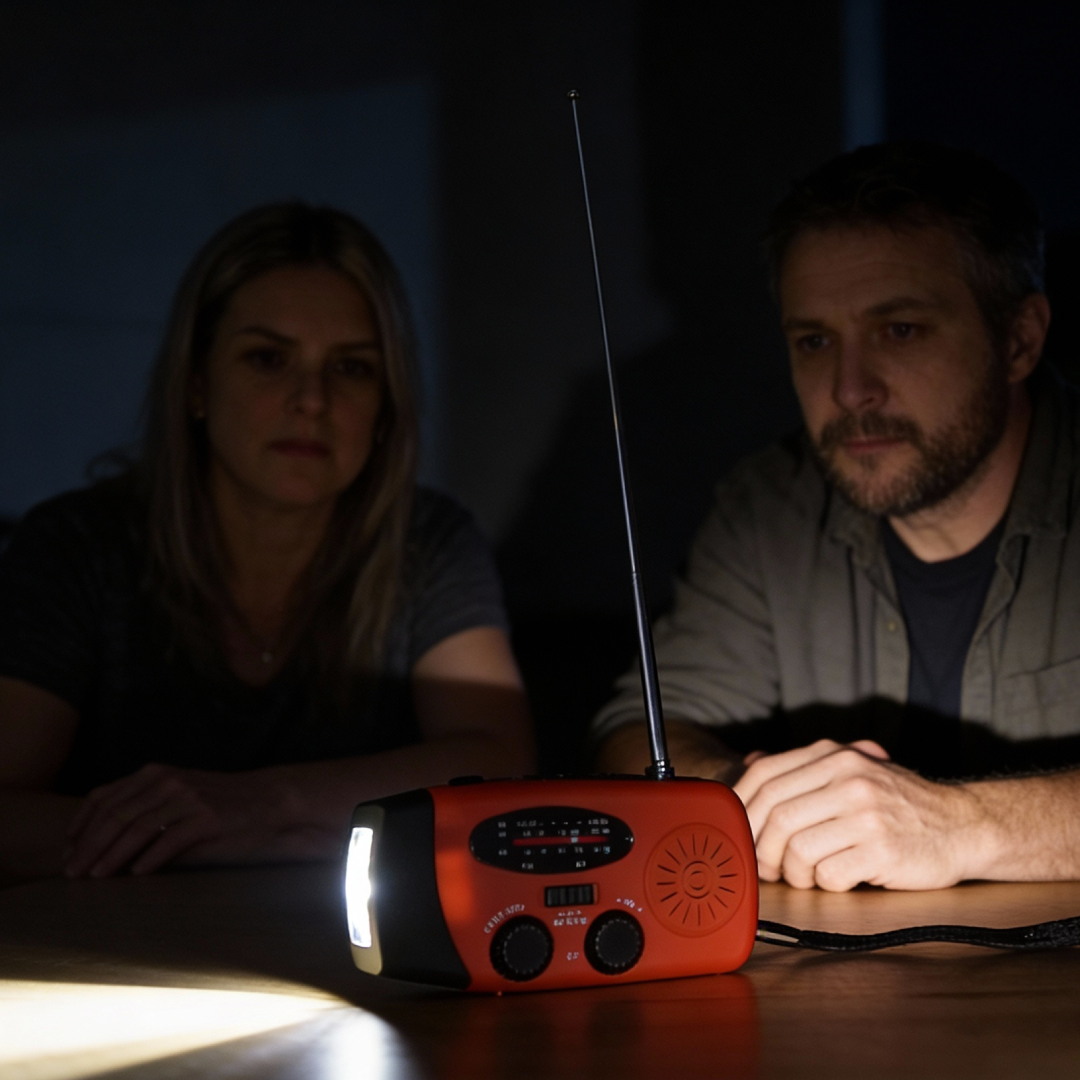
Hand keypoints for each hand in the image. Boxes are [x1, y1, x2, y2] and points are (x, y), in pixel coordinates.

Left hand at [64, 764, 332, 876]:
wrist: (271, 802)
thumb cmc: (221, 807)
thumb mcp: (178, 799)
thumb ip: (146, 810)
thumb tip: (101, 842)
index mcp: (156, 773)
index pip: (104, 797)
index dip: (81, 825)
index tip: (68, 851)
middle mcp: (168, 780)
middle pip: (116, 814)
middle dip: (89, 846)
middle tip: (73, 873)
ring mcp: (189, 796)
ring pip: (137, 827)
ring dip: (112, 856)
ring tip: (96, 878)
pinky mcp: (209, 816)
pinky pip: (171, 839)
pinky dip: (150, 858)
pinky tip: (137, 875)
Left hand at [734, 739, 979, 891]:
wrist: (963, 825)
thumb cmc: (898, 802)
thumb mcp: (853, 769)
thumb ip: (803, 768)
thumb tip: (749, 763)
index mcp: (832, 756)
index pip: (765, 775)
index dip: (740, 806)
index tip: (736, 831)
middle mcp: (847, 778)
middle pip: (774, 815)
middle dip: (761, 848)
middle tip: (766, 867)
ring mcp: (865, 813)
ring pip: (796, 848)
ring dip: (792, 872)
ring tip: (804, 876)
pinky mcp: (881, 850)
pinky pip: (828, 874)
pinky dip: (824, 884)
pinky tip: (837, 879)